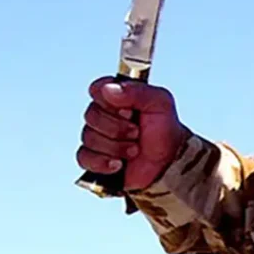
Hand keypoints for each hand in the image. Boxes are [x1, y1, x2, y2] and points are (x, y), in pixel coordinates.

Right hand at [77, 76, 190, 190]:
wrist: (169, 163)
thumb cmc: (165, 131)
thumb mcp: (161, 103)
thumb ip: (138, 91)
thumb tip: (108, 89)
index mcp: (118, 97)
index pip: (97, 89)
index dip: (110, 102)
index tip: (129, 110)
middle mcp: (105, 115)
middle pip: (91, 115)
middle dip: (117, 127)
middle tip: (137, 132)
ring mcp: (98, 137)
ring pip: (89, 137)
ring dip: (116, 146)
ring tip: (134, 150)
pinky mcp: (94, 158)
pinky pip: (84, 157)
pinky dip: (103, 162)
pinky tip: (118, 164)